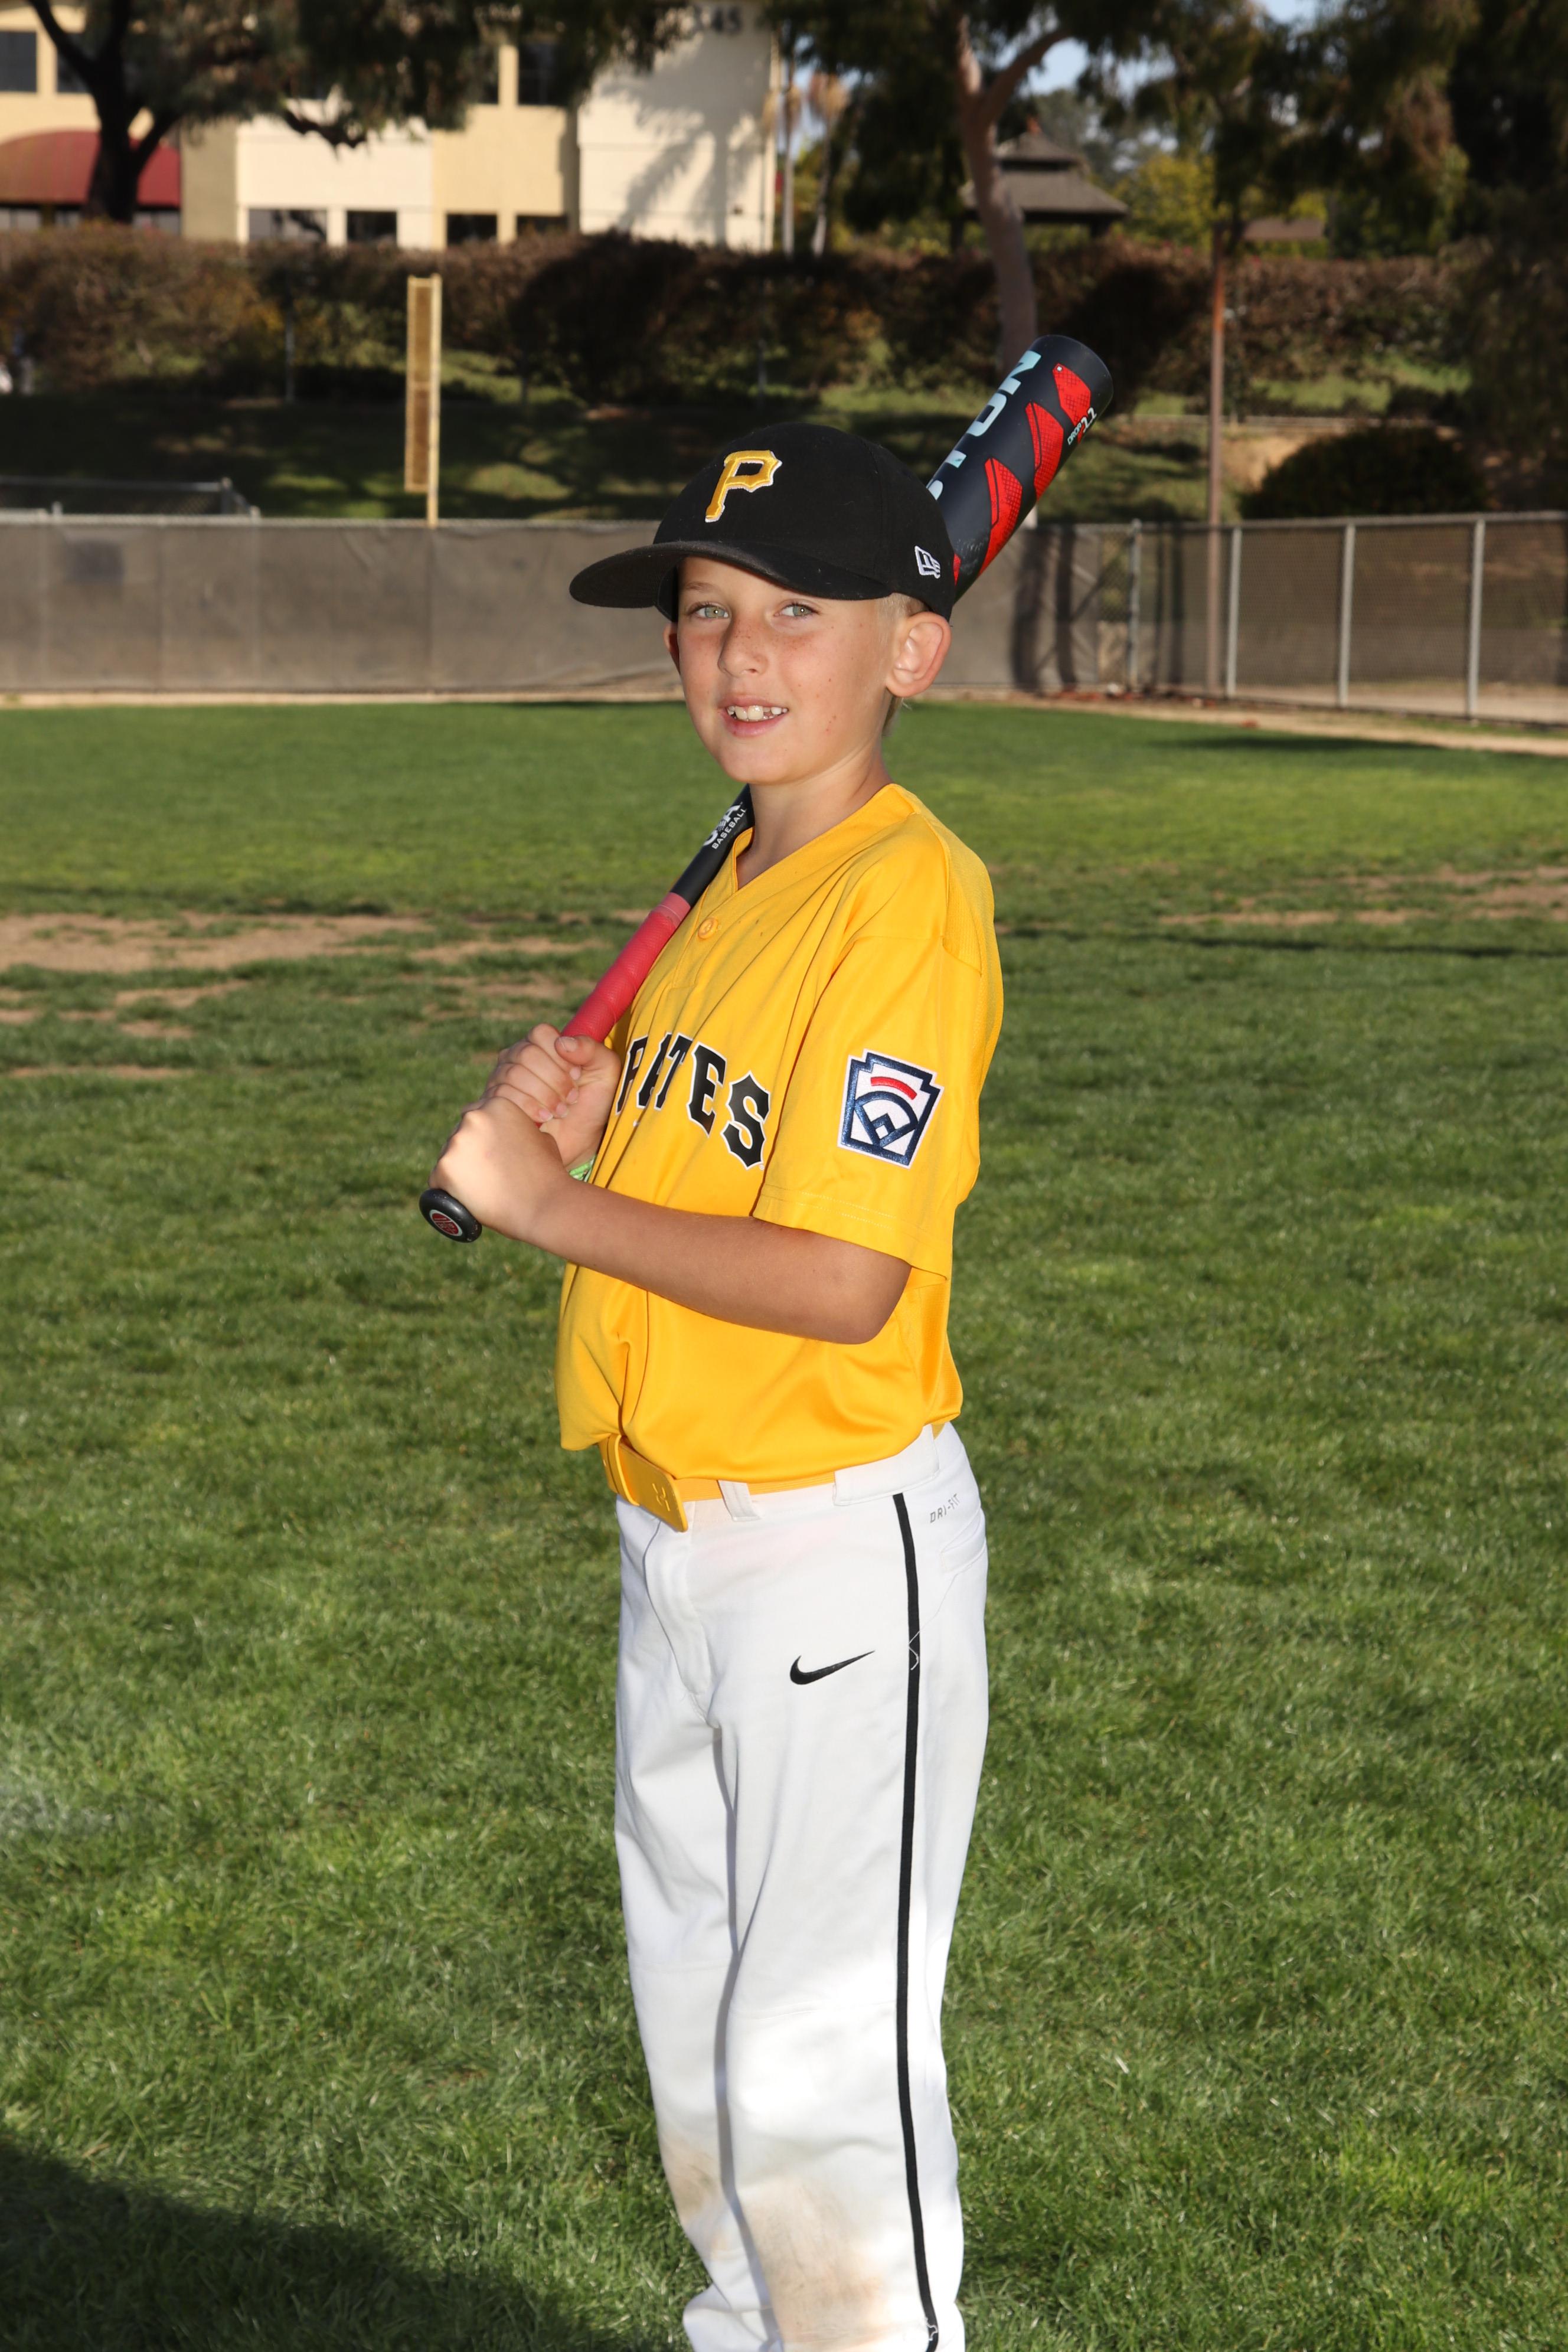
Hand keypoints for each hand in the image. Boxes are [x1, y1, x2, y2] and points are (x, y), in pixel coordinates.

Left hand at [429, 1091, 569, 1245]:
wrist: (544, 1204)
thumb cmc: (547, 1175)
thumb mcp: (539, 1137)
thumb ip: (518, 1129)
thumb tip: (508, 1135)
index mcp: (497, 1105)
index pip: (475, 1116)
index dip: (480, 1137)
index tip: (485, 1153)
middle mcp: (473, 1117)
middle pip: (459, 1135)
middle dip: (468, 1152)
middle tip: (483, 1174)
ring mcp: (456, 1142)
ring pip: (448, 1157)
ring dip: (458, 1171)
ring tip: (480, 1189)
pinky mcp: (444, 1167)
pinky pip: (438, 1180)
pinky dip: (448, 1190)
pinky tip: (466, 1199)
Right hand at [482, 1025, 619, 1170]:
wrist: (579, 1143)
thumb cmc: (592, 1105)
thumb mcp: (605, 1073)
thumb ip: (592, 1050)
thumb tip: (563, 1043)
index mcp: (543, 1045)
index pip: (541, 1033)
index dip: (560, 1055)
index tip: (577, 1075)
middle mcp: (518, 1056)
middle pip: (526, 1054)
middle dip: (554, 1079)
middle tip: (571, 1098)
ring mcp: (501, 1078)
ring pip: (513, 1074)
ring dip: (544, 1095)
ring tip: (560, 1111)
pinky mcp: (494, 1102)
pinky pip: (501, 1095)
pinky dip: (528, 1107)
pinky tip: (543, 1119)